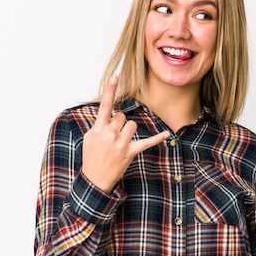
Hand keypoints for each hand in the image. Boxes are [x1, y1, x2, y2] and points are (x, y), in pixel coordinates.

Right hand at [81, 76, 169, 192]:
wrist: (95, 178)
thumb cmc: (91, 156)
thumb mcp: (89, 137)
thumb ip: (99, 124)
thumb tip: (108, 116)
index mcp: (98, 128)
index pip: (105, 106)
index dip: (110, 90)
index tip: (115, 77)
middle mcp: (110, 134)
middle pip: (122, 116)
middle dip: (118, 123)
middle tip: (112, 137)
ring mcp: (121, 143)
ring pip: (132, 125)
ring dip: (128, 131)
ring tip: (120, 142)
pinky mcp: (130, 152)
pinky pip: (146, 143)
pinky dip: (156, 139)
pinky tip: (166, 135)